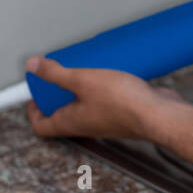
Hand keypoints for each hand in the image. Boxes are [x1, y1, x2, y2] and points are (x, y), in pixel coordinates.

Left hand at [24, 54, 179, 140]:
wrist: (159, 115)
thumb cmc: (123, 103)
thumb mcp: (83, 80)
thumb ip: (56, 73)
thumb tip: (33, 66)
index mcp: (70, 122)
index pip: (41, 126)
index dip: (33, 111)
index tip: (33, 95)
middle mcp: (86, 125)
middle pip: (63, 114)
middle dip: (58, 95)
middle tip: (58, 77)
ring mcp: (105, 120)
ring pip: (86, 106)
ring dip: (81, 90)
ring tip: (84, 69)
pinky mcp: (123, 113)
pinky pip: (106, 101)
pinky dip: (103, 89)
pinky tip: (111, 72)